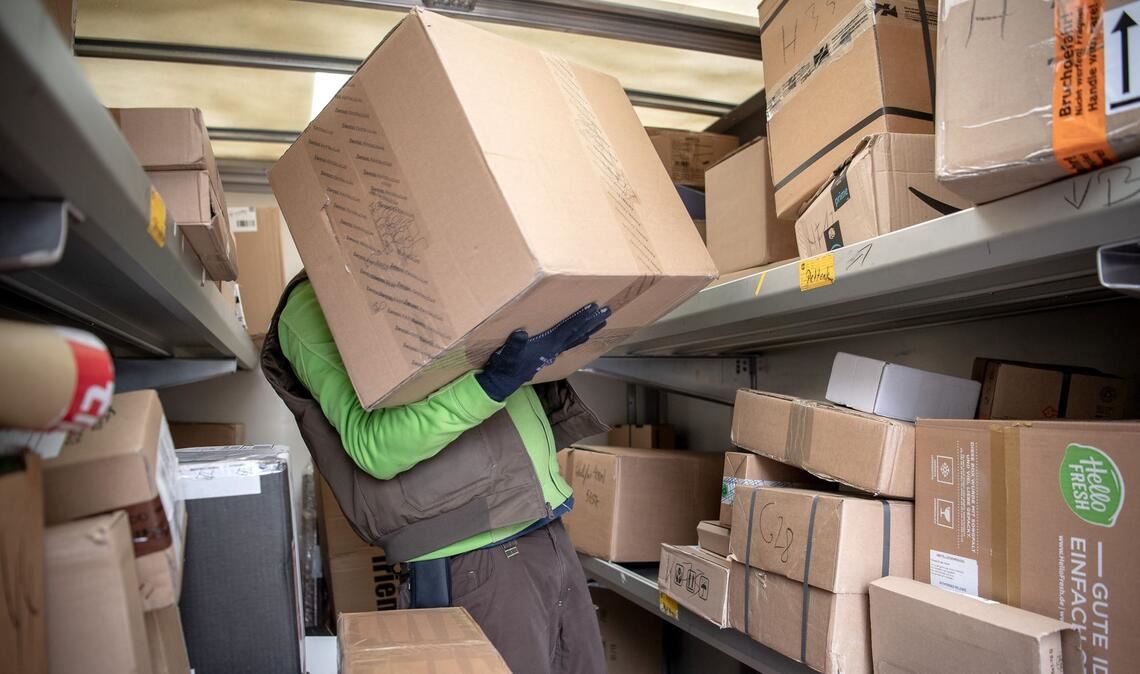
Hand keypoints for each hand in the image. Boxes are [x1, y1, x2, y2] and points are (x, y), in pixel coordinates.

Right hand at [475, 304, 610, 401]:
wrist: (504, 381)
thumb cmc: (506, 366)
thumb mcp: (507, 354)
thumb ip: (514, 344)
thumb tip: (521, 333)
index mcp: (548, 344)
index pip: (568, 328)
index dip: (580, 318)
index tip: (593, 308)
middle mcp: (554, 348)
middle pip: (578, 332)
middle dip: (592, 322)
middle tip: (607, 311)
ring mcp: (553, 351)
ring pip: (576, 338)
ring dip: (590, 329)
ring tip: (602, 320)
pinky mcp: (549, 354)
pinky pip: (569, 343)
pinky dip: (579, 337)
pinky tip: (584, 336)